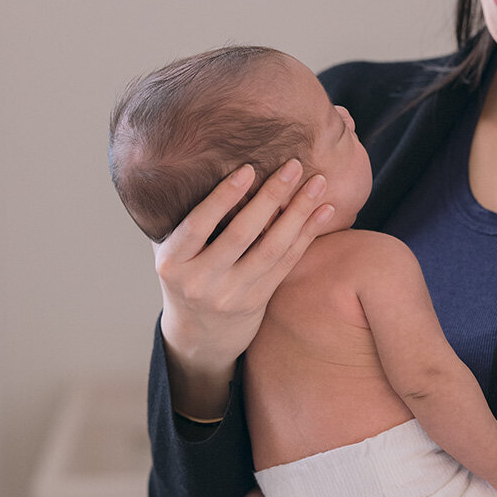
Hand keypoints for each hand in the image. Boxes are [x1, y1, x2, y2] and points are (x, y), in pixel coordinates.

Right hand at [153, 160, 333, 412]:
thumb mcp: (172, 252)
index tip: (248, 168)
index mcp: (173, 264)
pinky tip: (324, 210)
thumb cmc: (185, 275)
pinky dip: (307, 234)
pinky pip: (287, 263)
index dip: (223, 197)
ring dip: (298, 213)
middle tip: (293, 165)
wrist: (199, 335)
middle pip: (241, 234)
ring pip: (271, 249)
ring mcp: (231, 295)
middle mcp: (200, 282)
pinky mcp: (259, 301)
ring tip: (318, 183)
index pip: (198, 225)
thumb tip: (199, 161)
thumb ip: (183, 219)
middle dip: (270, 197)